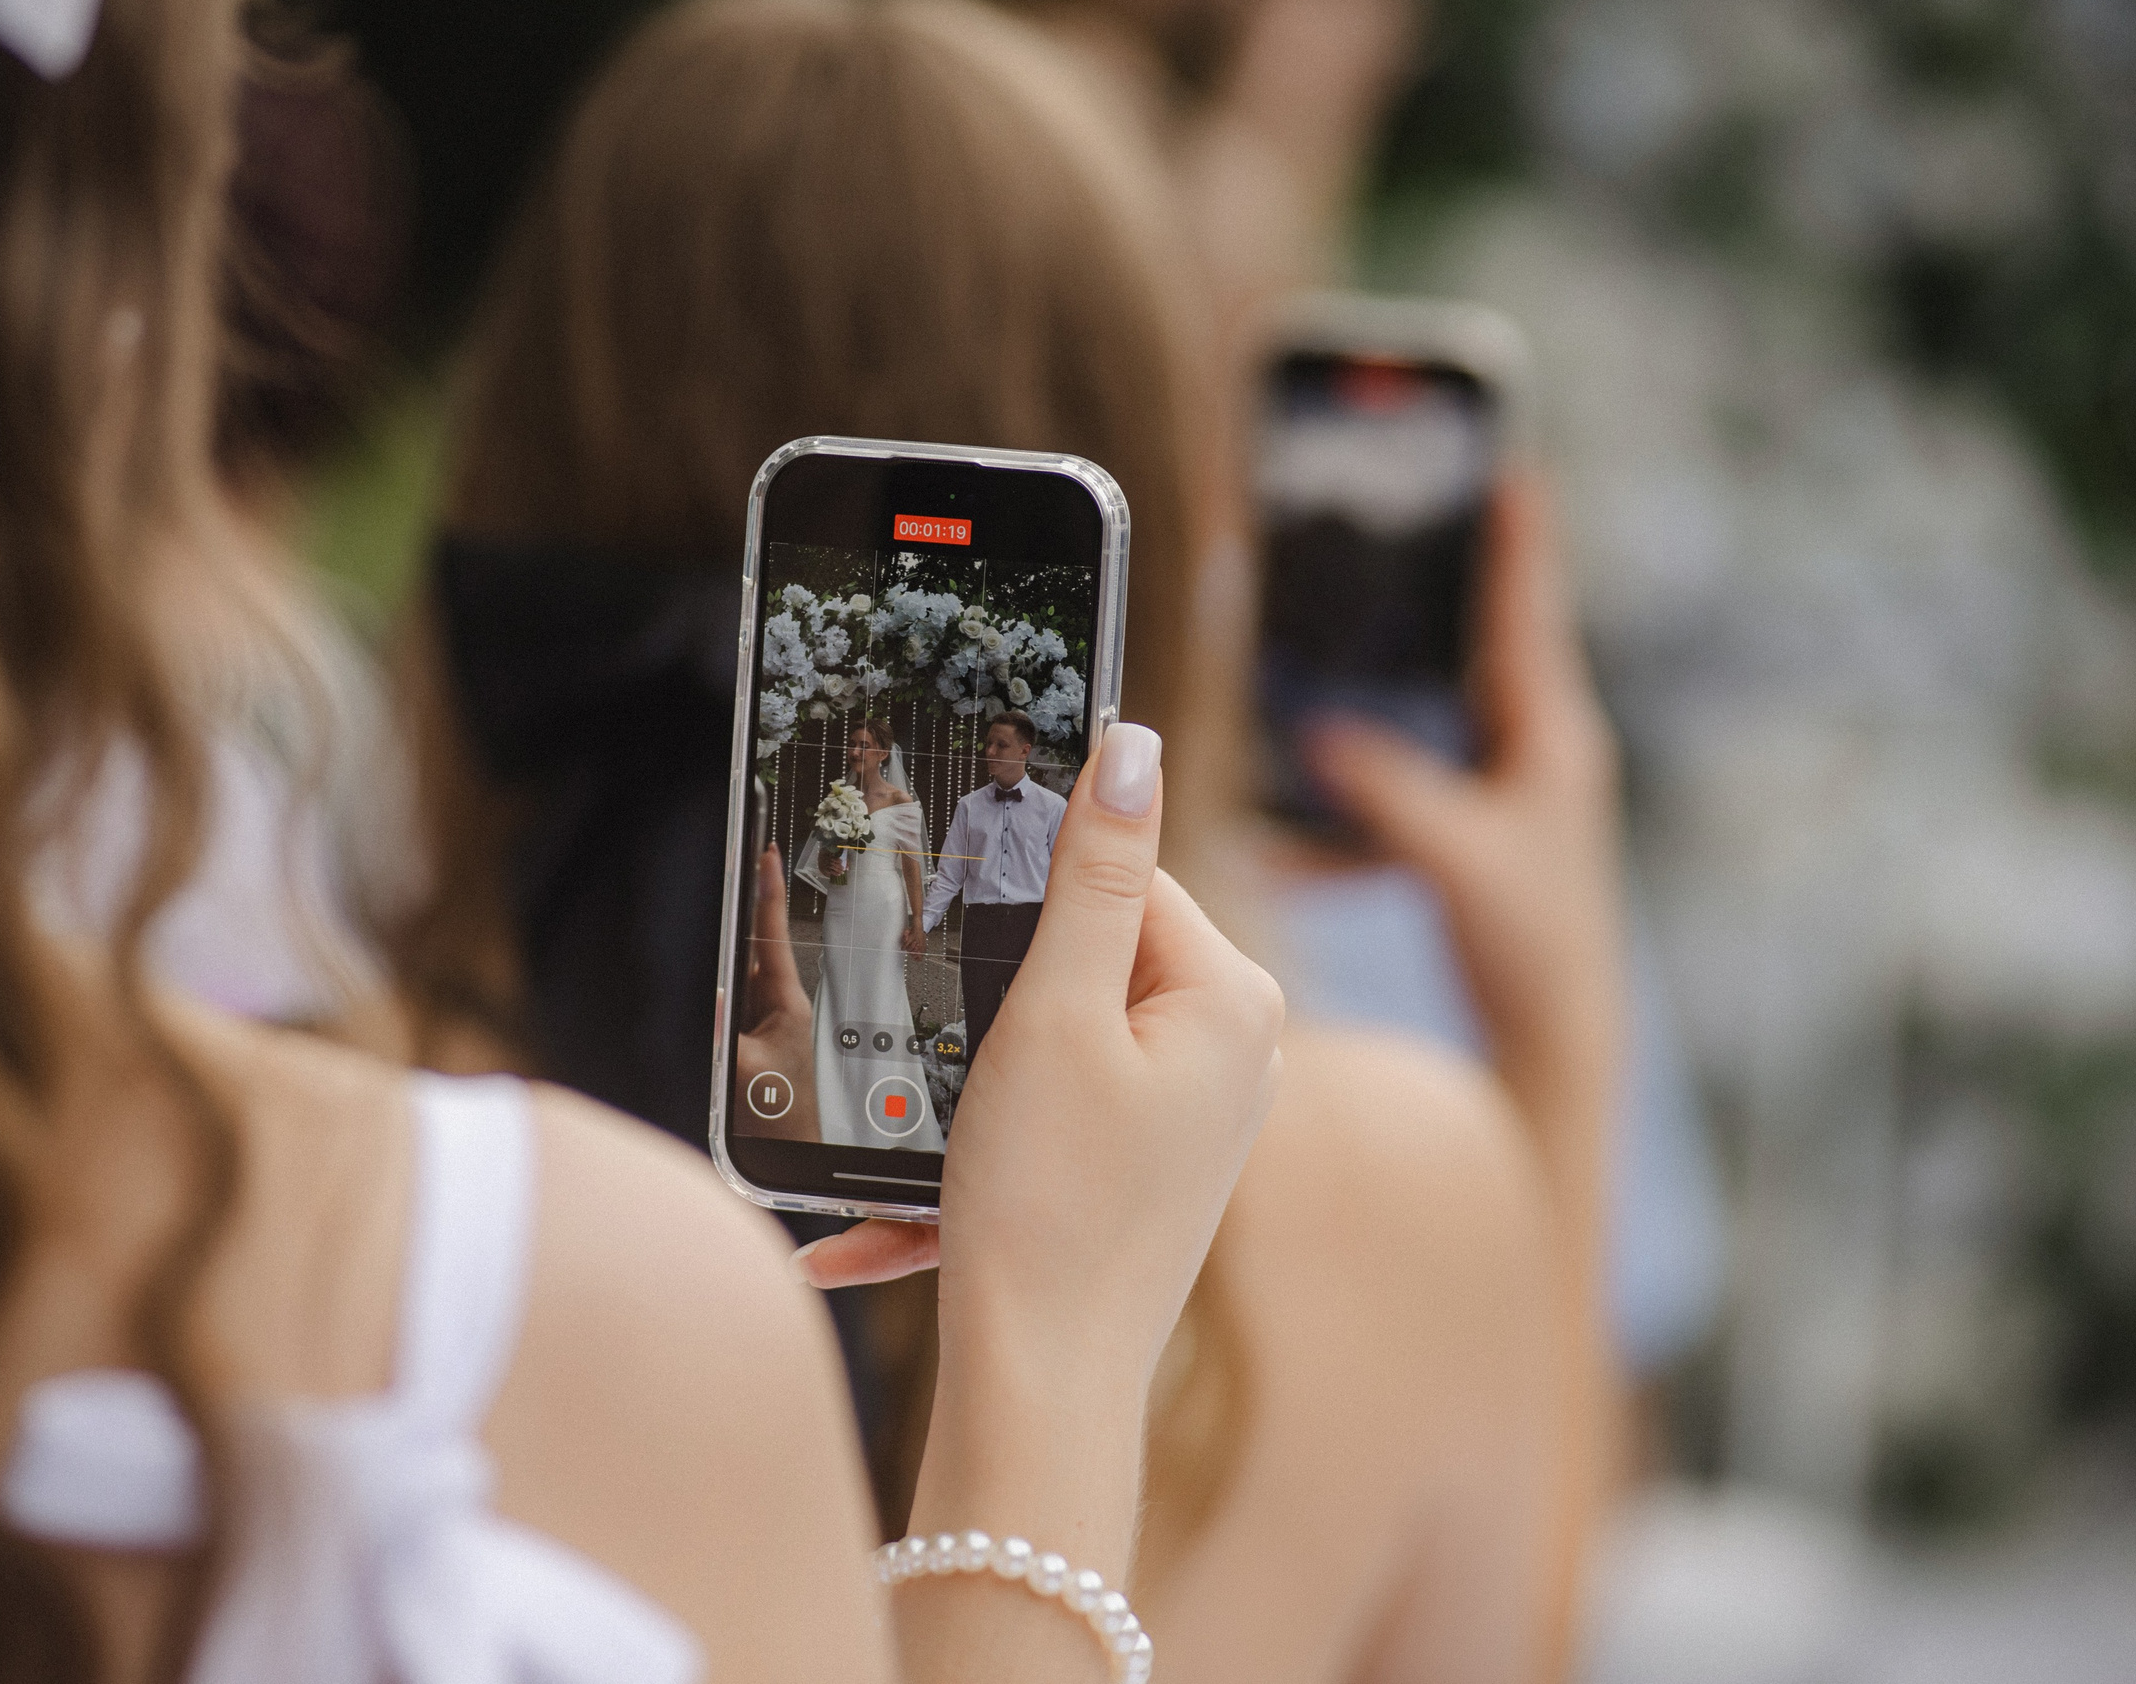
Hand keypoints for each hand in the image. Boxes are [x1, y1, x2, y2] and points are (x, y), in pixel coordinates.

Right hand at [734, 845, 816, 1141]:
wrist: (793, 1149)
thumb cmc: (782, 1118)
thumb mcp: (745, 1074)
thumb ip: (724, 1038)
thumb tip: (709, 1002)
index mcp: (785, 1004)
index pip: (773, 937)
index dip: (769, 893)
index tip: (766, 856)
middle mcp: (777, 1006)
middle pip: (753, 948)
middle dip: (745, 912)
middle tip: (744, 866)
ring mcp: (765, 1021)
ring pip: (740, 974)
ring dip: (729, 954)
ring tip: (729, 927)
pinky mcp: (753, 1037)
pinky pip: (732, 1002)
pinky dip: (720, 990)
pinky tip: (711, 986)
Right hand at [803, 724, 1283, 1365]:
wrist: (1041, 1393)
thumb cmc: (1050, 1205)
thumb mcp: (1056, 1012)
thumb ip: (1094, 872)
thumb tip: (1133, 741)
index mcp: (1235, 998)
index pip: (1125, 878)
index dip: (1031, 918)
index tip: (969, 971)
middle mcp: (1237, 1053)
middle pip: (1086, 961)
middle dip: (993, 1014)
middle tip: (954, 1079)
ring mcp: (1197, 1121)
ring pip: (1054, 1049)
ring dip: (968, 1099)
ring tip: (923, 1165)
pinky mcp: (1152, 1173)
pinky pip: (1053, 1128)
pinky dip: (979, 1163)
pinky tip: (898, 1225)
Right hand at [1298, 478, 1623, 1223]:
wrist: (1556, 1040)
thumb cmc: (1532, 945)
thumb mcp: (1455, 857)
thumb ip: (1387, 791)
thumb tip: (1318, 735)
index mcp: (1550, 735)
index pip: (1526, 608)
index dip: (1514, 534)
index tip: (1508, 461)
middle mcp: (1536, 751)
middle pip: (1476, 646)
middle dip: (1437, 594)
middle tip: (1404, 528)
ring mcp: (1506, 794)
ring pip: (1430, 720)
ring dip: (1376, 702)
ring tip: (1321, 666)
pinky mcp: (1474, 836)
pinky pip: (1402, 789)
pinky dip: (1349, 800)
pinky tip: (1283, 834)